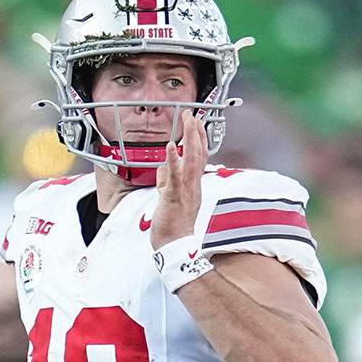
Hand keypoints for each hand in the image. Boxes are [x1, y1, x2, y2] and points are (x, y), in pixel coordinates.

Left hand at [151, 113, 208, 248]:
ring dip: (190, 139)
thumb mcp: (169, 199)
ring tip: (188, 121)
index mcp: (193, 186)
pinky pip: (176, 176)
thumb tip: (161, 170)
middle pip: (199, 154)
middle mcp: (193, 186)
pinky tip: (172, 145)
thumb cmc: (173, 226)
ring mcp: (186, 190)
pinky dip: (174, 159)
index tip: (197, 124)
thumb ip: (166, 182)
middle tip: (192, 114)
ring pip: (192, 160)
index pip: (199, 158)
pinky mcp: (175, 196)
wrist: (175, 246)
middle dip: (196, 132)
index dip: (199, 139)